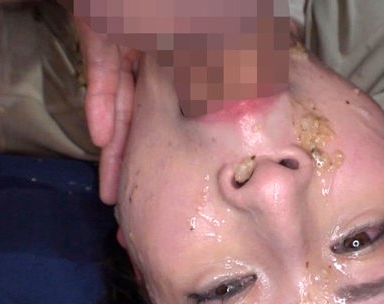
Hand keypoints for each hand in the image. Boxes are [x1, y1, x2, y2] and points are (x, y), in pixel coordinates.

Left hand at [70, 0, 290, 204]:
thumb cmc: (203, 6)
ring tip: (115, 192)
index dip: (202, 138)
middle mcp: (171, 46)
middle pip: (162, 111)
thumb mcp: (226, 31)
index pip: (206, 97)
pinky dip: (103, 105)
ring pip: (128, 101)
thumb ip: (248, 59)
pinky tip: (102, 140)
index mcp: (204, 45)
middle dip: (153, 157)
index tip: (202, 175)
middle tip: (146, 203)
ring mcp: (134, 38)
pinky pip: (103, 75)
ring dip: (120, 145)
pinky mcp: (100, 29)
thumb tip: (282, 77)